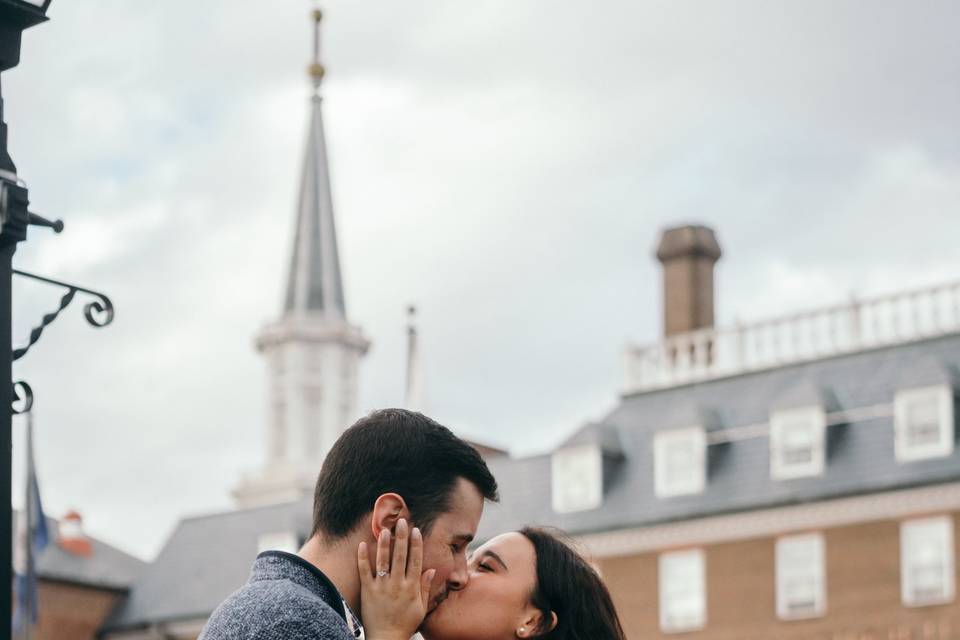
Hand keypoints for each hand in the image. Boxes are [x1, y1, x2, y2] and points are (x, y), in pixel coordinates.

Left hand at [358, 519, 435, 639]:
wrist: (386, 639)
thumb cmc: (405, 624)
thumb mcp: (421, 608)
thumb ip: (425, 588)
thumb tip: (432, 569)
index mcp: (411, 588)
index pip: (415, 561)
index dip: (416, 544)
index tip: (416, 530)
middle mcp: (397, 585)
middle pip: (400, 556)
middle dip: (401, 537)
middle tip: (402, 521)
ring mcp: (382, 587)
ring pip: (383, 561)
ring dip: (384, 544)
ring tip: (384, 529)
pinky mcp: (368, 591)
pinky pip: (364, 572)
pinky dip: (362, 558)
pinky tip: (362, 544)